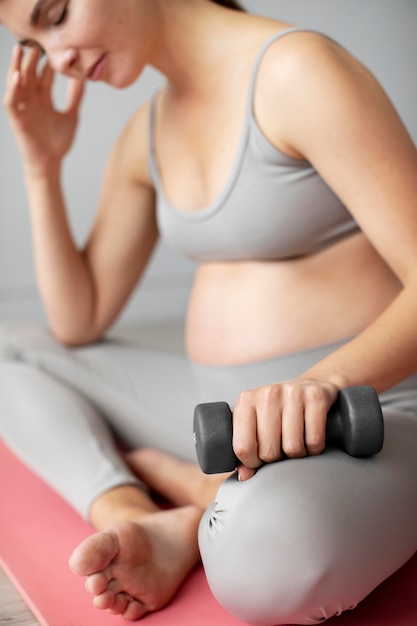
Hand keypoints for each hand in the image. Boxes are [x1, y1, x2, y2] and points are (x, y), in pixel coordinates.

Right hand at [3, 45, 83, 175]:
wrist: (51, 163)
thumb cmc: (59, 142)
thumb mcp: (72, 115)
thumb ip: (75, 97)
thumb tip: (84, 78)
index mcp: (43, 97)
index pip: (45, 74)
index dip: (51, 61)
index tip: (62, 48)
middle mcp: (31, 99)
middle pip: (30, 73)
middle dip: (33, 58)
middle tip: (39, 41)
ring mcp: (23, 108)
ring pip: (17, 82)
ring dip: (18, 66)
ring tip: (21, 50)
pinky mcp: (16, 119)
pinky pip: (11, 101)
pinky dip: (13, 89)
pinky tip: (18, 77)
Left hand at [232, 379, 339, 480]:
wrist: (308, 386)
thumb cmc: (278, 410)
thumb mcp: (256, 423)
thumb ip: (246, 449)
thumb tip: (244, 476)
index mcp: (247, 401)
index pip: (243, 447)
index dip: (252, 462)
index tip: (259, 459)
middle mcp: (268, 394)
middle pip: (269, 451)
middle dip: (276, 458)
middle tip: (280, 449)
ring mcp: (292, 393)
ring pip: (293, 448)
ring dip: (297, 454)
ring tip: (295, 442)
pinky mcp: (316, 397)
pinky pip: (314, 440)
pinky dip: (314, 448)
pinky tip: (310, 438)